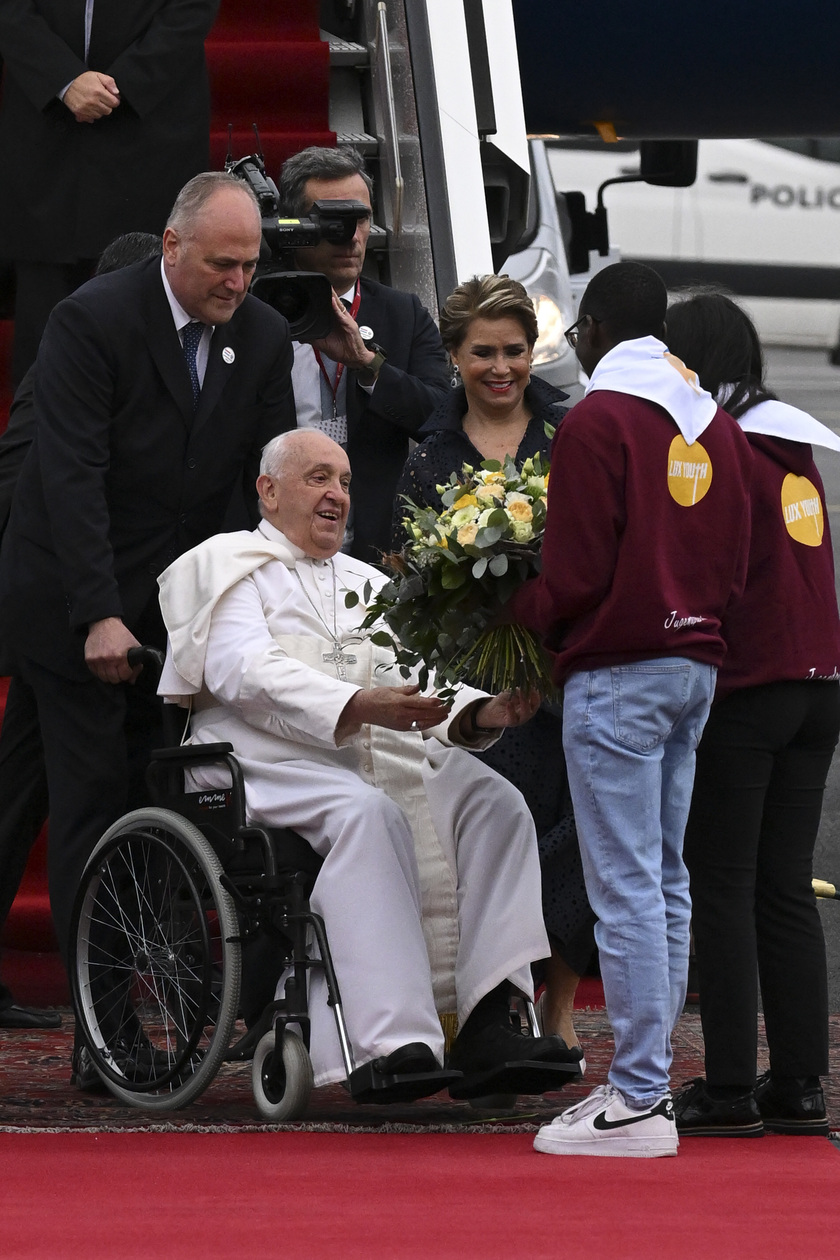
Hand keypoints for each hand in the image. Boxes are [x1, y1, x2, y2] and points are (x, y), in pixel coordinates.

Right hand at [63, 72, 120, 122]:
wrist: (67, 83)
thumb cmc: (82, 79)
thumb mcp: (97, 75)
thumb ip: (110, 82)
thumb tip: (116, 92)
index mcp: (98, 92)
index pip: (114, 103)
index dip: (113, 100)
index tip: (110, 97)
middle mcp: (93, 101)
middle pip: (108, 111)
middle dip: (106, 105)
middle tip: (101, 99)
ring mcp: (86, 108)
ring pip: (100, 115)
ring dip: (99, 110)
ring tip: (93, 102)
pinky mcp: (80, 113)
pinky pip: (91, 118)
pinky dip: (91, 114)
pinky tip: (89, 107)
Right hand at [84, 618, 141, 683]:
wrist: (104, 624)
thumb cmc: (120, 634)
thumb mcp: (134, 646)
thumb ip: (137, 664)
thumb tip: (132, 680)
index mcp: (120, 656)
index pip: (124, 676)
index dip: (127, 674)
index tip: (126, 670)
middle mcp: (107, 659)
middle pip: (114, 679)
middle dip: (118, 676)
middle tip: (119, 669)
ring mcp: (97, 660)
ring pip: (103, 678)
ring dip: (108, 675)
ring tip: (111, 667)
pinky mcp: (89, 659)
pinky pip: (94, 673)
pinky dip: (99, 671)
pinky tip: (104, 664)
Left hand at [306, 293, 377, 371]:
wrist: (353, 358)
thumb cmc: (341, 350)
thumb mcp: (323, 344)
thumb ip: (313, 339)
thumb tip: (302, 337)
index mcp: (333, 321)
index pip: (326, 307)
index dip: (321, 299)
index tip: (313, 291)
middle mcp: (339, 318)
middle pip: (332, 303)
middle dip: (327, 293)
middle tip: (319, 284)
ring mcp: (345, 320)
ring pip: (337, 305)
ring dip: (332, 296)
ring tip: (326, 287)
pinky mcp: (349, 324)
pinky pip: (341, 314)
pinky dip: (336, 307)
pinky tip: (332, 301)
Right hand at [336, 684, 450, 740]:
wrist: (365, 709)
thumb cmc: (377, 697)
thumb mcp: (392, 689)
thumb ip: (408, 689)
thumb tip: (420, 687)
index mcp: (399, 702)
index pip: (419, 703)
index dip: (432, 703)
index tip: (441, 700)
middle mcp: (402, 714)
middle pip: (424, 714)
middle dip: (438, 711)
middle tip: (449, 707)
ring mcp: (402, 723)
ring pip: (423, 722)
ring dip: (436, 719)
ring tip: (445, 715)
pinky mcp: (402, 728)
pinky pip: (418, 727)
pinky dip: (428, 724)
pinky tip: (434, 721)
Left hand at [469, 689, 540, 730]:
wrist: (491, 710)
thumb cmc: (505, 700)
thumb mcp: (513, 692)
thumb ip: (520, 689)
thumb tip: (526, 682)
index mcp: (529, 705)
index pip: (537, 699)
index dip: (538, 692)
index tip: (534, 684)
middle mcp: (527, 713)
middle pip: (535, 706)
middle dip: (533, 697)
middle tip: (529, 688)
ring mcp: (520, 719)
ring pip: (526, 714)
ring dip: (524, 704)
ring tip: (521, 695)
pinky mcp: (510, 723)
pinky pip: (513, 719)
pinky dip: (511, 712)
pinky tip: (509, 704)